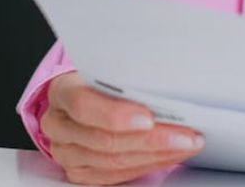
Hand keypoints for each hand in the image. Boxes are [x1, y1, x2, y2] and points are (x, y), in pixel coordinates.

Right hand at [40, 72, 204, 184]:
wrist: (80, 98)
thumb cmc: (98, 80)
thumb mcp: (107, 68)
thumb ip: (127, 78)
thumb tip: (167, 87)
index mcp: (62, 91)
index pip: (83, 105)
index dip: (116, 115)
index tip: (149, 118)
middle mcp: (59, 125)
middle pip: (105, 140)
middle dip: (152, 139)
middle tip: (185, 134)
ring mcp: (67, 152)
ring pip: (113, 162)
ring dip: (156, 155)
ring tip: (185, 144)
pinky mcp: (80, 172)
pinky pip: (116, 175)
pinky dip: (148, 165)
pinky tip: (169, 155)